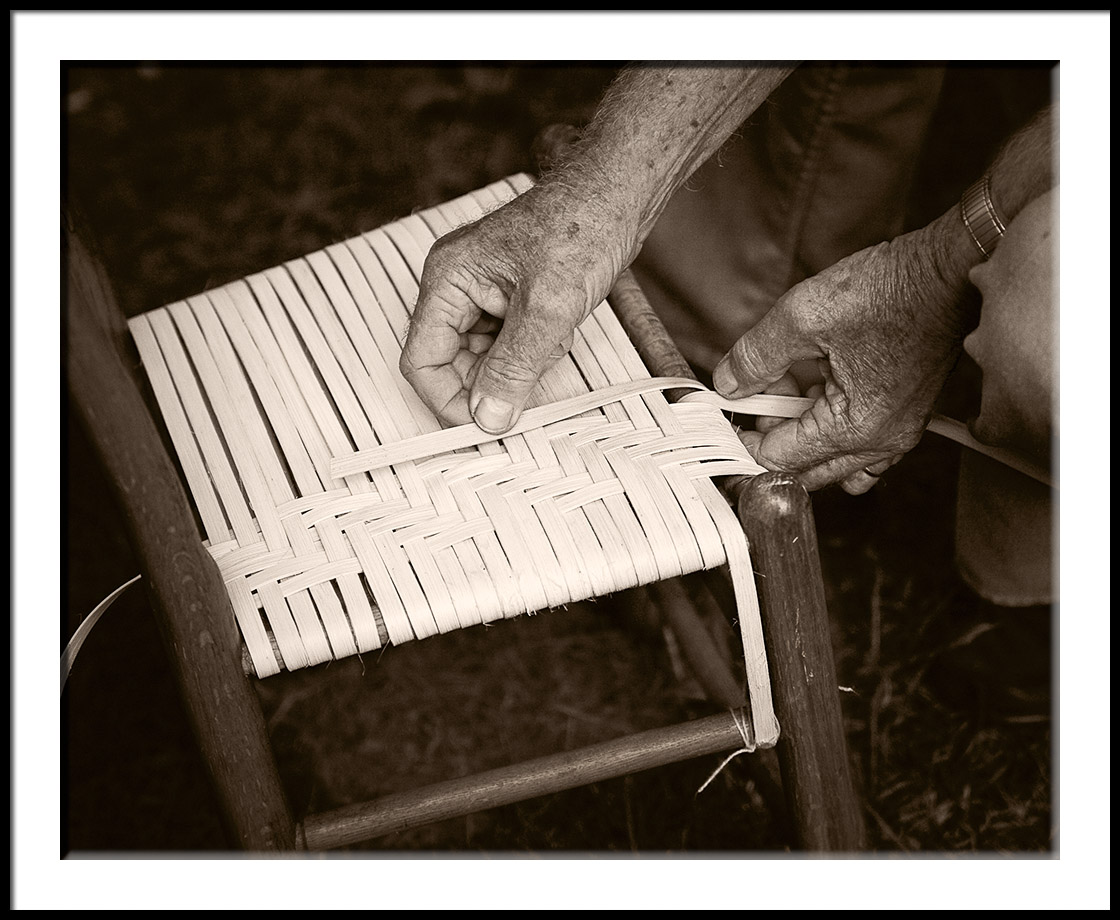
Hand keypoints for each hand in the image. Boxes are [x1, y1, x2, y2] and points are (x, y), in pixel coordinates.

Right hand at [400, 184, 630, 432]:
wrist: (620, 193)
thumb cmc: (581, 227)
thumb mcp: (548, 307)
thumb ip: (513, 367)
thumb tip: (488, 419)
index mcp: (448, 279)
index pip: (422, 359)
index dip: (448, 400)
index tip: (484, 426)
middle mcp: (457, 286)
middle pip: (452, 363)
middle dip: (493, 379)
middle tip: (533, 380)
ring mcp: (484, 293)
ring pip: (485, 359)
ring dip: (520, 365)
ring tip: (554, 337)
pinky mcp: (511, 299)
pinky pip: (510, 346)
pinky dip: (535, 351)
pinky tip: (560, 329)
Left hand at [713, 217, 974, 492]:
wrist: (948, 269)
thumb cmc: (891, 290)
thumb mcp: (803, 316)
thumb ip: (756, 357)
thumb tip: (728, 384)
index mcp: (855, 427)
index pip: (780, 459)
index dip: (745, 437)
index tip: (727, 410)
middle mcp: (880, 442)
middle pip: (805, 468)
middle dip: (772, 433)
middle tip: (757, 390)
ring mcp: (896, 431)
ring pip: (829, 457)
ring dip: (799, 428)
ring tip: (791, 379)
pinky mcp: (902, 415)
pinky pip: (857, 443)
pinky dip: (828, 423)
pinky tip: (817, 383)